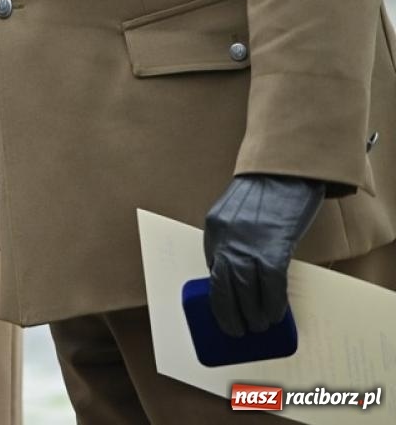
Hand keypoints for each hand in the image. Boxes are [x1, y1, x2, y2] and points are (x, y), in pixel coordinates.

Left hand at [203, 174, 324, 336]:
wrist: (288, 169)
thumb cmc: (267, 190)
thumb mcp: (237, 211)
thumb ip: (232, 236)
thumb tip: (235, 270)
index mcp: (214, 227)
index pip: (212, 268)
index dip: (220, 292)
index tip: (227, 307)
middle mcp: (225, 237)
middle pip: (222, 284)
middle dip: (227, 312)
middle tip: (236, 330)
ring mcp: (248, 244)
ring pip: (244, 290)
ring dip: (250, 314)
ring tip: (257, 326)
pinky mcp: (273, 248)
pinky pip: (270, 285)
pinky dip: (272, 304)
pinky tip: (275, 314)